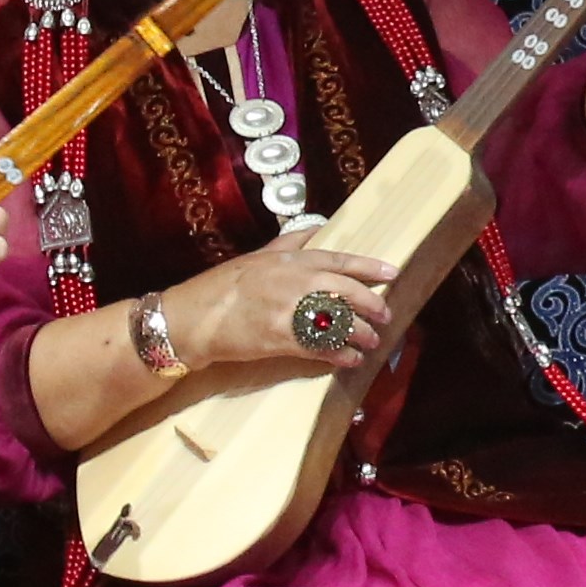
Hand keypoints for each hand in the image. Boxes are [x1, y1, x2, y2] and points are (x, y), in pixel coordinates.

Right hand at [166, 230, 407, 378]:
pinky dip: (339, 354)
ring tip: (372, 341)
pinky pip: (319, 347)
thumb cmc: (224, 286)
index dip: (370, 267)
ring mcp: (288, 312)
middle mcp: (295, 283)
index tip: (393, 273)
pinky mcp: (280, 339)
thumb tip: (318, 227)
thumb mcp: (258, 256)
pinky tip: (351, 359)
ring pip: (337, 322)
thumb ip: (290, 243)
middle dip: (371, 304)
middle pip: (346, 292)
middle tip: (386, 315)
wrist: (192, 318)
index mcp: (291, 262)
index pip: (340, 261)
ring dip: (360, 333)